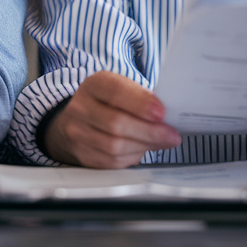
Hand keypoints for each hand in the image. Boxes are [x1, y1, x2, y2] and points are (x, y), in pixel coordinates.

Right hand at [41, 71, 181, 168]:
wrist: (76, 120)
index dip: (141, 103)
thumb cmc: (108, 103)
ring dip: (144, 146)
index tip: (162, 113)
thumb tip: (165, 118)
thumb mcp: (121, 89)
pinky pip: (112, 161)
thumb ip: (141, 97)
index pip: (115, 91)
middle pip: (116, 124)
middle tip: (171, 135)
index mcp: (94, 85)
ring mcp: (78, 133)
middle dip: (150, 132)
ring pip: (115, 146)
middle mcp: (81, 108)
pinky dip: (132, 157)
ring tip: (160, 142)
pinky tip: (141, 149)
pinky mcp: (82, 154)